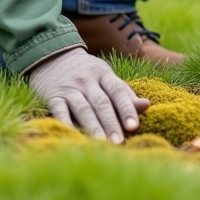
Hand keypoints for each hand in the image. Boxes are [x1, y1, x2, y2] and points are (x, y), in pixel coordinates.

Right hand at [26, 48, 149, 142]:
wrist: (53, 56)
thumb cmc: (87, 73)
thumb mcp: (106, 77)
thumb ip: (125, 93)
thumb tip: (147, 105)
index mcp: (103, 74)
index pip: (118, 91)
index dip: (126, 108)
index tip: (134, 127)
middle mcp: (87, 80)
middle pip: (101, 103)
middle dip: (111, 123)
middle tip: (119, 142)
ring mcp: (69, 87)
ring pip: (83, 108)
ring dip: (92, 127)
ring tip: (101, 144)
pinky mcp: (53, 96)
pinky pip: (59, 110)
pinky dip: (66, 123)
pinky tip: (73, 137)